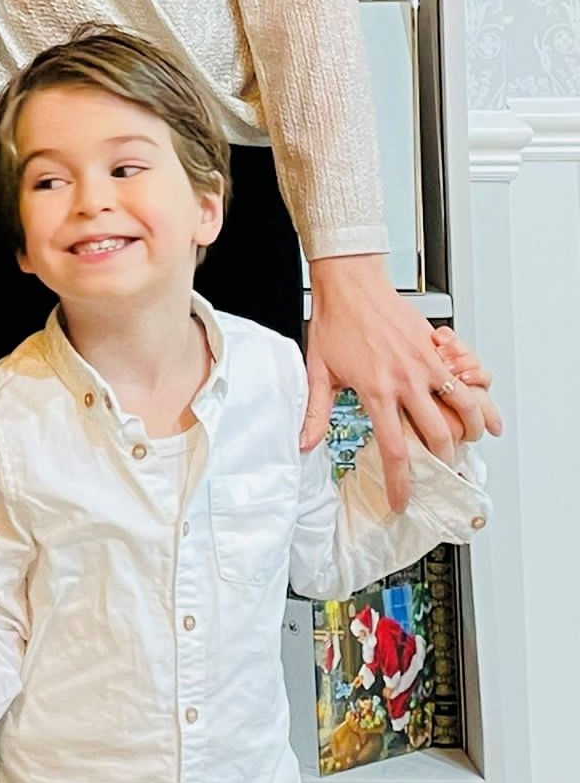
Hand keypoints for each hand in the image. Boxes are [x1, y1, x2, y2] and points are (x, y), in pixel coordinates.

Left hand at [303, 256, 503, 507]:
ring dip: (472, 428)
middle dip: (445, 461)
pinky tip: (477, 405)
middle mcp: (405, 379)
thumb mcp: (318, 370)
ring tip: (469, 441)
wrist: (350, 282)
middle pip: (439, 435)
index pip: (395, 450)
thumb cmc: (334, 320)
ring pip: (464, 406)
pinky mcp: (436, 347)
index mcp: (376, 390)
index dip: (402, 482)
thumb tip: (304, 443)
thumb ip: (315, 411)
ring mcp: (424, 362)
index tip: (402, 501)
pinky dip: (477, 394)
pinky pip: (466, 377)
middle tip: (442, 471)